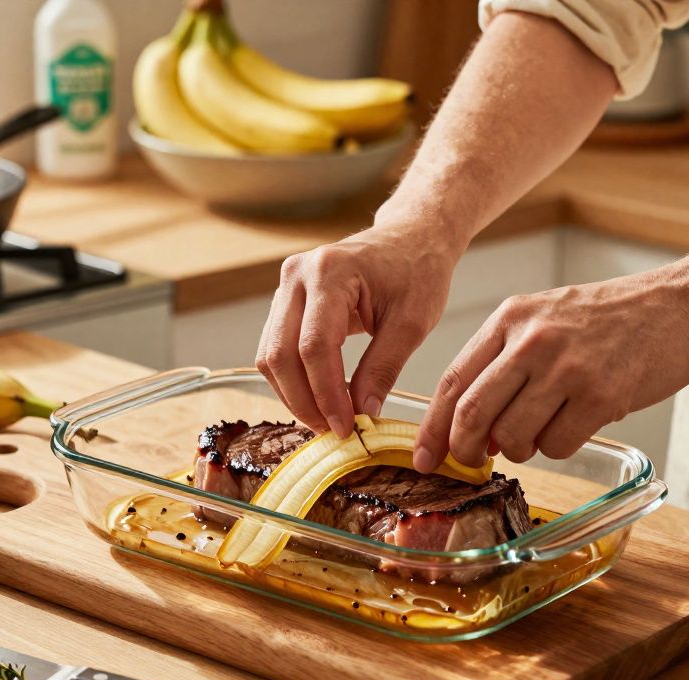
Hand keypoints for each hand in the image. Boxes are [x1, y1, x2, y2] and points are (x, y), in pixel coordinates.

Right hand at [256, 222, 463, 436]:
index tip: (346, 426)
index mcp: (330, 272)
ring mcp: (286, 286)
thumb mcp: (412, 322)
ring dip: (293, 394)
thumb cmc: (416, 271)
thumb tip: (362, 413)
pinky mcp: (286, 301)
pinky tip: (318, 399)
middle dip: (303, 400)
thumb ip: (383, 368)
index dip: (326, 394)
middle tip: (332, 431)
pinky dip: (293, 379)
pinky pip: (276, 348)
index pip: (314, 346)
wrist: (410, 239)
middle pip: (280, 353)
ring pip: (271, 355)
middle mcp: (297, 274)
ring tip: (326, 419)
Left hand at [412, 271, 688, 470]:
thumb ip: (505, 364)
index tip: (424, 458)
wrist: (683, 303)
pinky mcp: (602, 394)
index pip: (452, 382)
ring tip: (544, 428)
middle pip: (471, 414)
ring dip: (521, 449)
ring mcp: (567, 368)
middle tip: (473, 462)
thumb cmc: (612, 318)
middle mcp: (532, 340)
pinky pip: (557, 446)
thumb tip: (474, 431)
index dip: (432, 428)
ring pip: (513, 438)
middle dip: (465, 450)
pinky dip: (560, 448)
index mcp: (511, 318)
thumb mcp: (546, 320)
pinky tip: (578, 423)